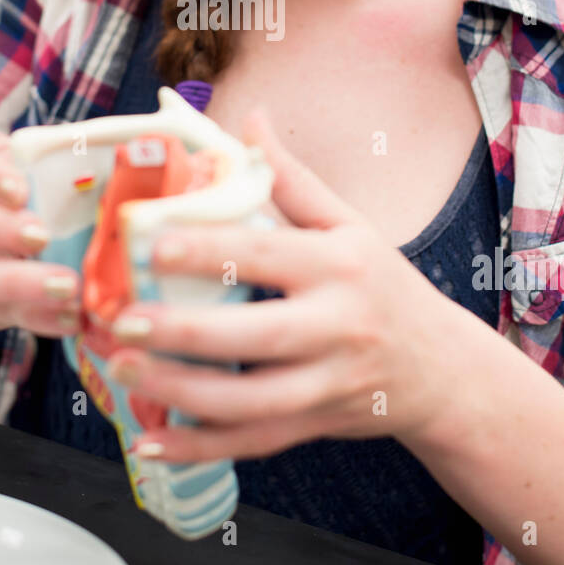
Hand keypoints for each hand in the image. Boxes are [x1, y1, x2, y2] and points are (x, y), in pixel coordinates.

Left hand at [105, 106, 452, 462]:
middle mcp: (338, 326)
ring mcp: (328, 383)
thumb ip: (292, 179)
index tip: (150, 242)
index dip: (207, 250)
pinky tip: (149, 443)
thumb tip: (250, 117)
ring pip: (249, 400)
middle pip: (255, 335)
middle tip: (120, 319)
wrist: (442, 370)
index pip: (265, 254)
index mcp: (339, 265)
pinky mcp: (315, 425)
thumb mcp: (349, 225)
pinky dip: (199, 448)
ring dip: (179, 392)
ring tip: (122, 370)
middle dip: (183, 332)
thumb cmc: (384, 285)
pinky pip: (252, 442)